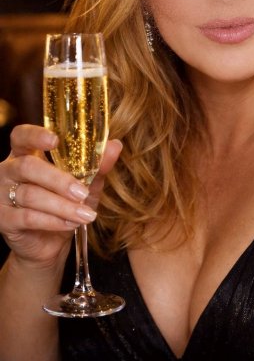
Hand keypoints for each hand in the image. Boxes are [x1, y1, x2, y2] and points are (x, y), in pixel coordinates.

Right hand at [0, 124, 121, 269]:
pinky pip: (27, 217)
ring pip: (30, 195)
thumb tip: (115, 146)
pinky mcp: (2, 219)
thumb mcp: (85, 183)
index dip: (35, 135)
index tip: (55, 140)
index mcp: (25, 154)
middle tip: (82, 192)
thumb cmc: (65, 204)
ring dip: (62, 205)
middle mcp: (9, 170)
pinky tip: (71, 223)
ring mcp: (1, 195)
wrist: (49, 243)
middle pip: (28, 166)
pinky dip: (52, 221)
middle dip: (58, 180)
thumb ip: (97, 165)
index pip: (22, 136)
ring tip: (85, 214)